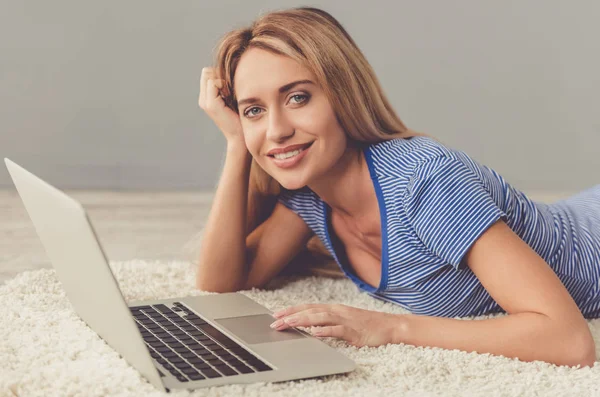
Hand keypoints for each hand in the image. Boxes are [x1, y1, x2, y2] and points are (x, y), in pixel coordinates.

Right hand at [198, 66, 244, 145]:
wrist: (240, 135)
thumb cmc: (240, 116)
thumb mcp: (233, 97)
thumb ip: (227, 86)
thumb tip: (229, 69)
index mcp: (207, 97)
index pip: (207, 73)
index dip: (219, 74)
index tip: (230, 87)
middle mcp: (203, 99)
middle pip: (206, 71)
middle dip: (219, 75)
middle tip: (230, 89)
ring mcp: (205, 102)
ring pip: (209, 75)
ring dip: (222, 80)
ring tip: (230, 93)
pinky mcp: (210, 104)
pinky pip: (213, 82)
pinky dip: (223, 84)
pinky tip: (230, 95)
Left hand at [269, 303, 400, 346]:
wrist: (391, 326)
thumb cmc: (368, 326)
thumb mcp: (345, 322)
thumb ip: (329, 323)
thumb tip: (311, 327)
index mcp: (335, 309)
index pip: (309, 307)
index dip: (292, 309)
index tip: (276, 313)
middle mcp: (338, 311)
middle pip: (310, 311)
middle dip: (291, 315)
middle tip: (275, 321)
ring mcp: (346, 320)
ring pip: (320, 318)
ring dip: (302, 320)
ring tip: (288, 324)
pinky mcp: (354, 331)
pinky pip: (337, 330)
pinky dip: (324, 331)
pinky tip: (313, 333)